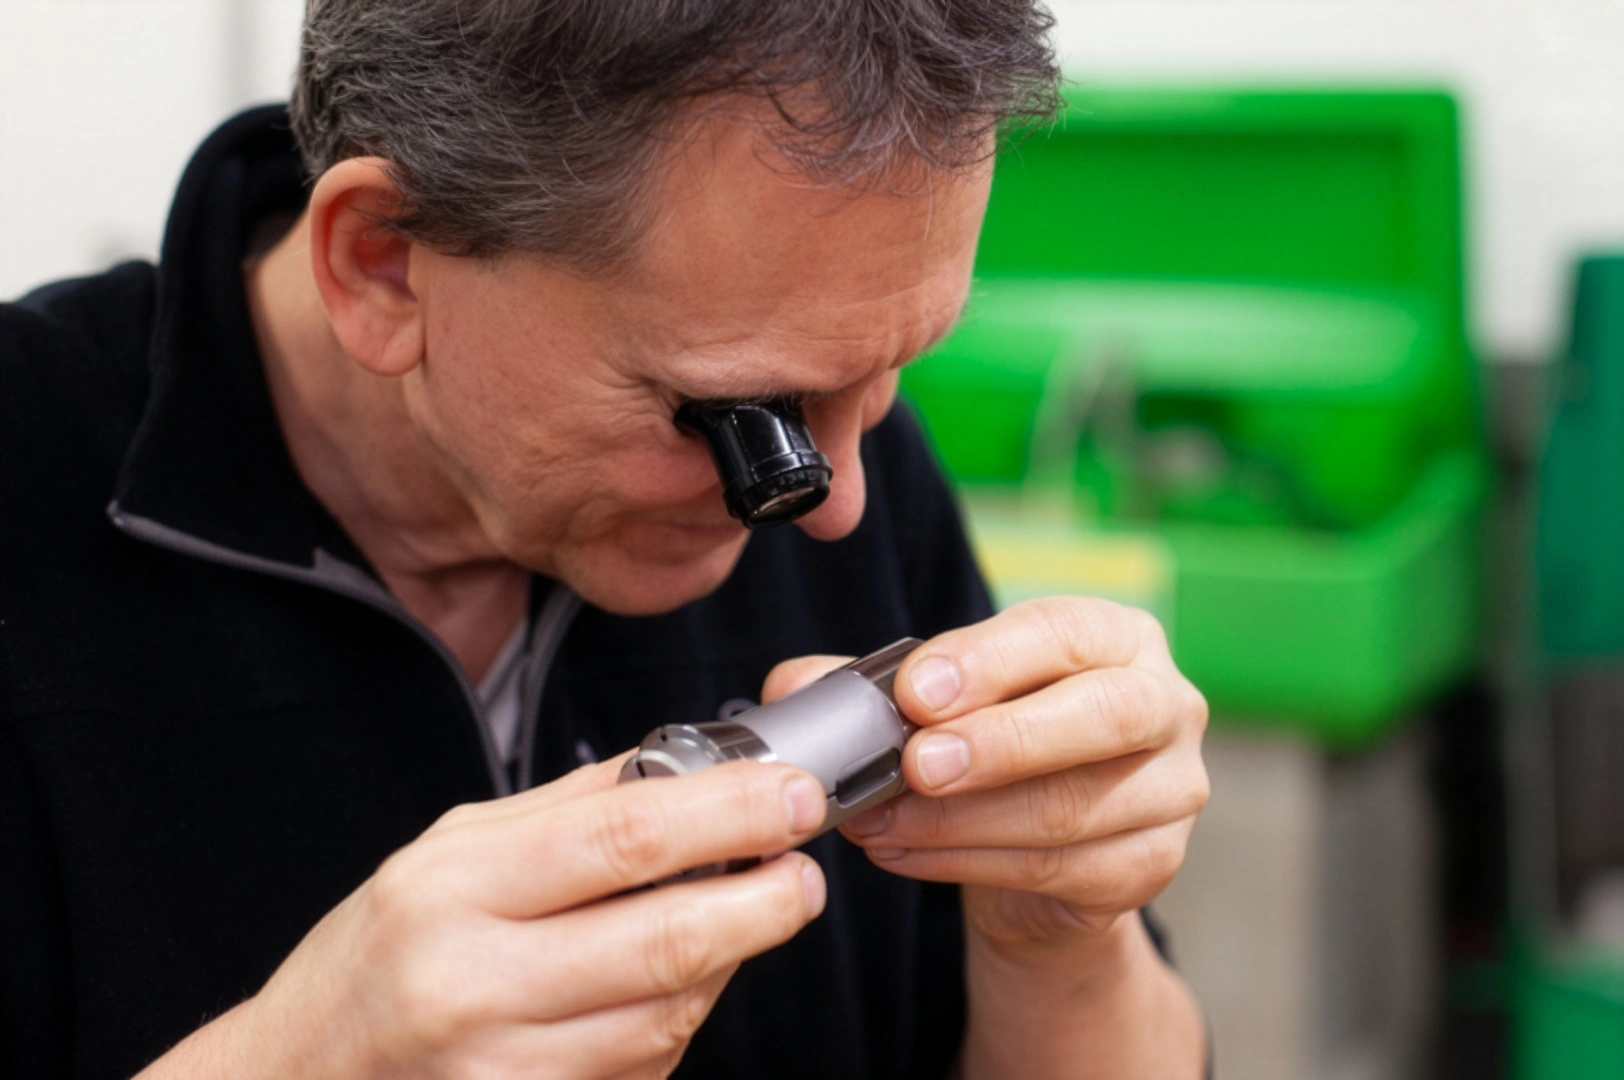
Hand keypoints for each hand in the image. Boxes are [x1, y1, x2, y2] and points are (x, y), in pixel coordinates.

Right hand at [138, 756, 828, 1079]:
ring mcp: (503, 1071)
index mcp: (453, 888)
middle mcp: (474, 983)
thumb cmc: (376, 953)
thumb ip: (570, 808)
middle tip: (804, 874)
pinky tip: (666, 987)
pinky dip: (676, 1022)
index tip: (793, 795)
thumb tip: (688, 768)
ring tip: (735, 919)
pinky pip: (644, 1070)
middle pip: (667, 940)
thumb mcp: (450, 851)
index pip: (624, 838)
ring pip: (671, 1016)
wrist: (298, 1077)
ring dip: (727, 963)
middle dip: (764, 902)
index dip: (730, 813)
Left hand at [767, 598, 1206, 955]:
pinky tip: (903, 854)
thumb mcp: (935, 701)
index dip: (989, 660)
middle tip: (918, 764)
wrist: (1034, 851)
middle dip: (1003, 741)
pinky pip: (1058, 871)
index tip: (914, 690)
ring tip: (879, 819)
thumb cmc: (989, 744)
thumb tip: (792, 687)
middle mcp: (1165, 703)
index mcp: (1116, 636)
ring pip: (1071, 808)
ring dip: (961, 820)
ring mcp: (1171, 790)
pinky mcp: (1150, 866)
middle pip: (1105, 716)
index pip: (1062, 632)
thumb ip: (868, 685)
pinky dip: (965, 864)